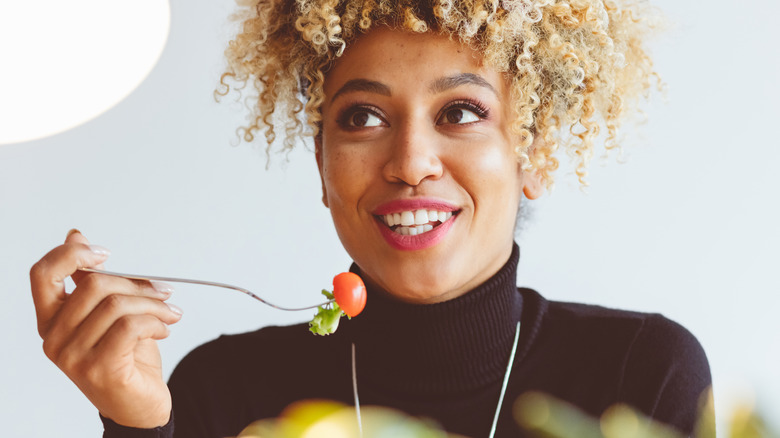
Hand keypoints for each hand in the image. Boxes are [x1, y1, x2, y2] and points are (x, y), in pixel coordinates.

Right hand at [30, 230, 181, 427]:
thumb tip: (75, 235)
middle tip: (163, 292)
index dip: (71, 254)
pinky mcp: (99, 370)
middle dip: (137, 283)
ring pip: (117, 305)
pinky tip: (165, 329)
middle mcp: (55, 339)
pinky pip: (130, 327)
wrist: (140, 405)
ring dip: (154, 304)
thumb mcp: (108, 312)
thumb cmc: (125, 356)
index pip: (43, 274)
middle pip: (94, 285)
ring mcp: (74, 357)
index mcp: (51, 320)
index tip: (105, 253)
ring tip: (170, 313)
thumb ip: (90, 279)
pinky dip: (156, 322)